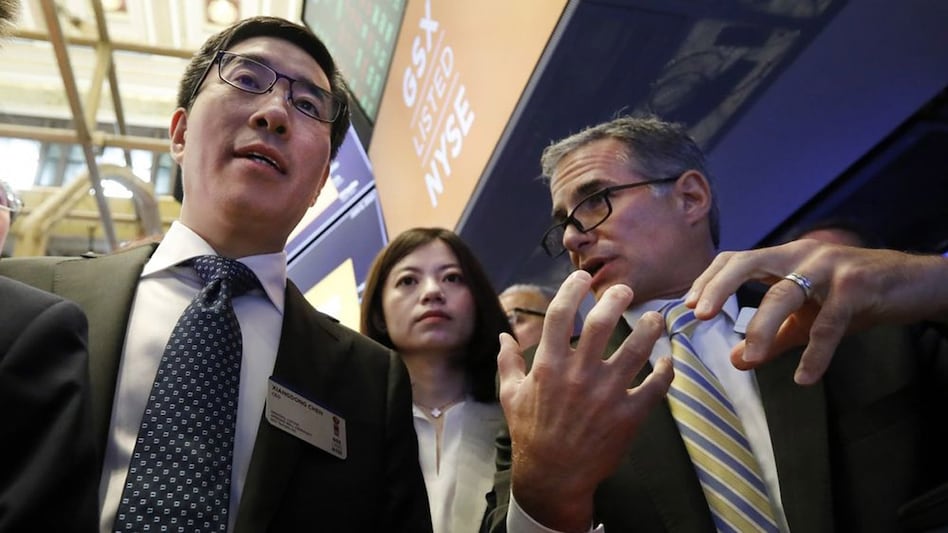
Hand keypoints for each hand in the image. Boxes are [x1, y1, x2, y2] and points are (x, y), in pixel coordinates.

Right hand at [497, 270, 673, 531]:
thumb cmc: (530, 434)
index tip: (583, 277)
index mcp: (549, 365)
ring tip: (655, 318)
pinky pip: (655, 386)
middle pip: (601, 323)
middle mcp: (579, 374)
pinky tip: (668, 361)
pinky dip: (666, 370)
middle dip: (616, 298)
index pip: (560, 314)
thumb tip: (503, 335)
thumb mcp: (511, 395)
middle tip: (625, 290)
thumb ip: (508, 362)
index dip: (572, 289)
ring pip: (636, 350)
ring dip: (649, 329)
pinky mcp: (629, 415)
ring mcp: (606, 394)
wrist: (553, 476)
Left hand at [686, 239, 947, 384]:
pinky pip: (829, 323)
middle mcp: (801, 255)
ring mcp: (829, 268)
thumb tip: (737, 360)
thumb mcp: (809, 316)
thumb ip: (774, 335)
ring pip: (784, 293)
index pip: (736, 259)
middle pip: (748, 262)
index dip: (709, 279)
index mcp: (784, 257)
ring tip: (752, 356)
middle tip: (699, 316)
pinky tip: (806, 377)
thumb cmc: (855, 296)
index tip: (688, 306)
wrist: (914, 283)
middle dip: (719, 287)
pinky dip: (816, 352)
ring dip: (763, 326)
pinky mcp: (857, 287)